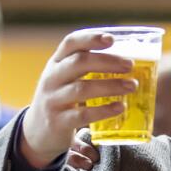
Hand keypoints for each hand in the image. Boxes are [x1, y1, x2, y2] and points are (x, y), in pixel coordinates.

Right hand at [21, 32, 135, 167]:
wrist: (37, 132)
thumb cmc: (62, 99)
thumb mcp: (67, 79)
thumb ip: (88, 68)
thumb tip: (128, 61)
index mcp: (57, 63)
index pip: (70, 44)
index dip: (90, 38)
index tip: (111, 39)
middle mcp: (52, 78)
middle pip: (79, 63)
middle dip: (107, 61)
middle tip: (130, 65)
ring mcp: (53, 100)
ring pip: (82, 89)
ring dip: (110, 86)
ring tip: (133, 85)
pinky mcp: (58, 121)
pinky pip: (83, 115)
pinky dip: (104, 110)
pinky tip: (121, 107)